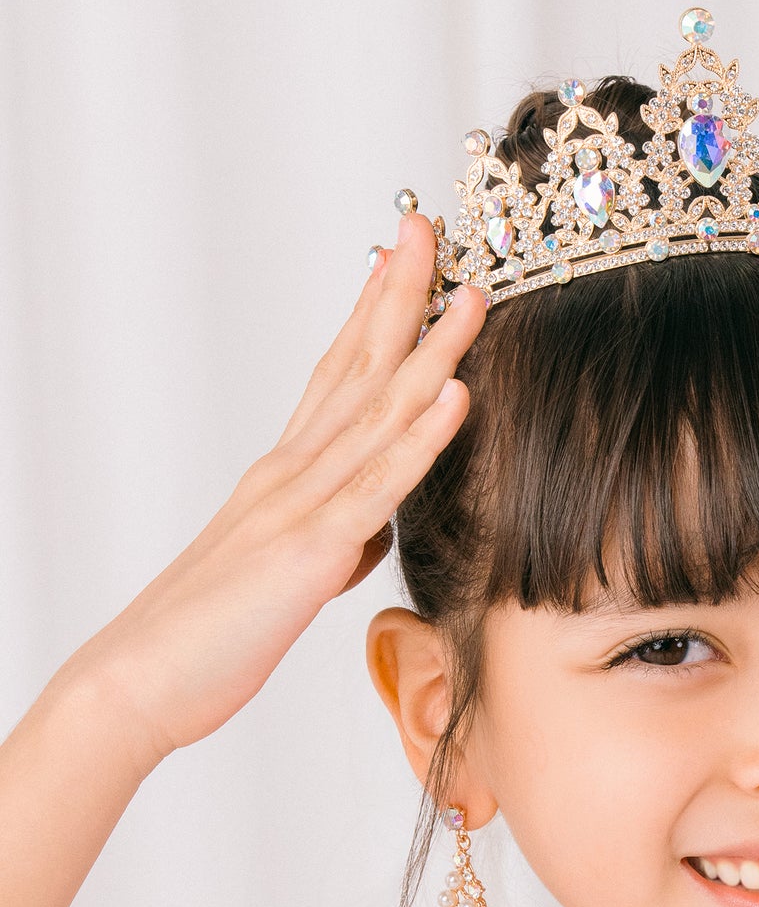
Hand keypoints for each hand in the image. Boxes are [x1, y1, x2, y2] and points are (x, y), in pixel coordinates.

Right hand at [73, 212, 487, 762]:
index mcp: (283, 476)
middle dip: (400, 294)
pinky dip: (420, 437)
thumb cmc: (205, 638)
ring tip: (472, 293)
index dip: (373, 312)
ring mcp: (299, 506)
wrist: (138, 681)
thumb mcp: (285, 579)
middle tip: (432, 225)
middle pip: (356, 367)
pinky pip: (377, 487)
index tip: (407, 257)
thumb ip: (331, 545)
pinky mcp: (309, 552)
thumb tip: (367, 535)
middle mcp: (289, 473)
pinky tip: (456, 393)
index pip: (336, 375)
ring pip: (376, 413)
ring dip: (429, 349)